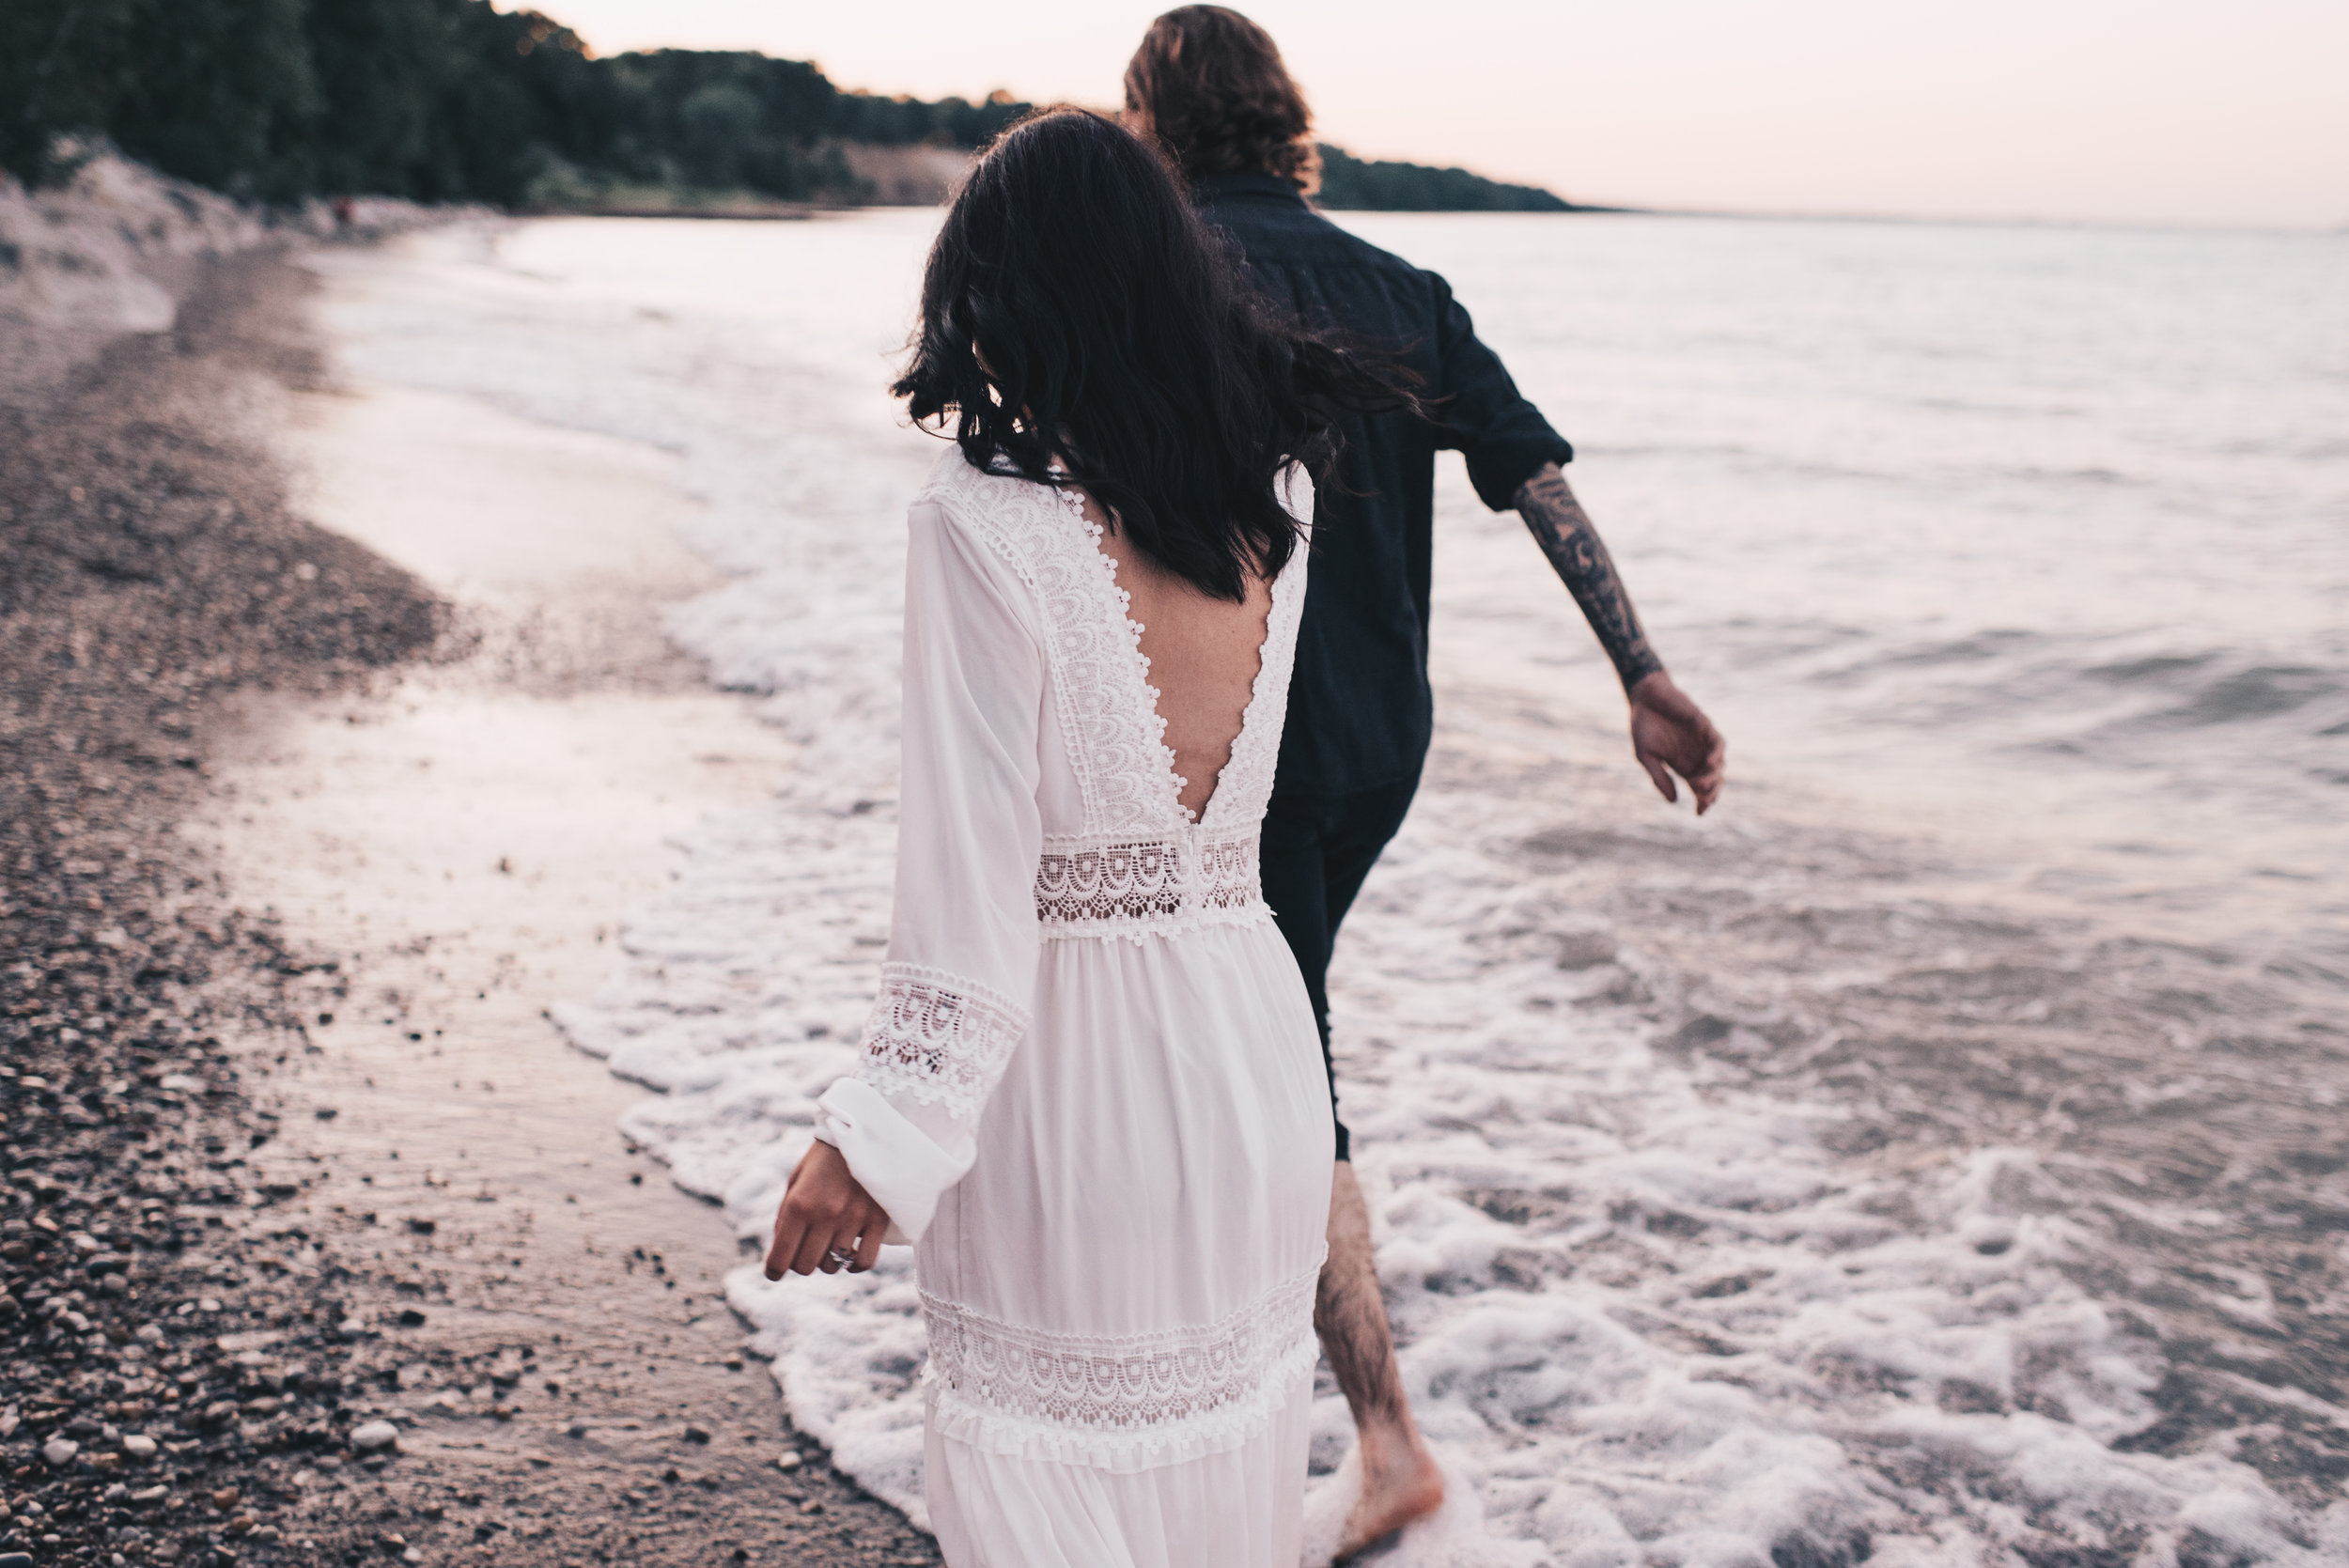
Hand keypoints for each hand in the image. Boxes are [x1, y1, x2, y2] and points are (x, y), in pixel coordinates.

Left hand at [764, 1140, 890, 1278]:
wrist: (862, 1133)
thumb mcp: (795, 1182)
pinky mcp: (877, 1219)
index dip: (774, 1271)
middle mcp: (825, 1214)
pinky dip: (854, 1266)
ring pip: (834, 1265)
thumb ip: (785, 1218)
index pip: (780, 1257)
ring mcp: (853, 1218)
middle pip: (806, 1266)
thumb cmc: (823, 1160)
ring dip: (827, 1261)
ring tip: (829, 1245)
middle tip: (804, 1251)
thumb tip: (780, 1252)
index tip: (775, 1272)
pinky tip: (850, 1257)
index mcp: (799, 1204)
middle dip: (800, 1263)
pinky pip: (864, 1261)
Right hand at [1628, 671, 1724, 813]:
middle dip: (1711, 793)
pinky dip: (1716, 753)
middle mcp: (1697, 755)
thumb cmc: (1644, 726)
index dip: (1704, 801)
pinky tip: (1709, 763)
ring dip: (1714, 776)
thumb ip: (1659, 778)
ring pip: (1719, 763)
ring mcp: (1702, 741)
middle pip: (1714, 779)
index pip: (1701, 788)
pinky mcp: (1704, 725)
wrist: (1644, 697)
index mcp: (1684, 765)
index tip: (1699, 813)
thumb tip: (1674, 802)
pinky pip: (1717, 742)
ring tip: (1701, 784)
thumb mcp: (1645, 757)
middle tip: (1702, 800)